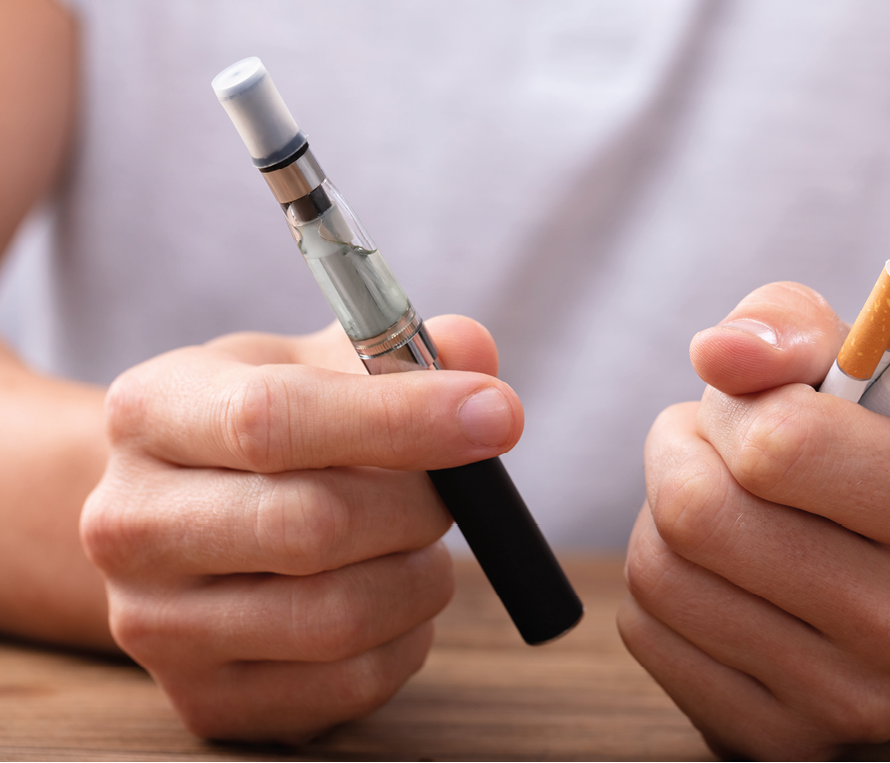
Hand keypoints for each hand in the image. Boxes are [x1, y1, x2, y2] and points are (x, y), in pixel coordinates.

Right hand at [80, 316, 522, 741]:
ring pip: (339, 617)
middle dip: (419, 506)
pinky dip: (407, 638)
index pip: (273, 419)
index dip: (403, 417)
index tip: (499, 414)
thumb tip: (474, 352)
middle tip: (452, 490)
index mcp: (151, 412)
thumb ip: (395, 352)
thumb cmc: (264, 433)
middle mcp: (129, 524)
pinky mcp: (206, 701)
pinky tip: (392, 596)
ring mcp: (156, 626)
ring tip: (417, 542)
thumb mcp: (310, 365)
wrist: (180, 526)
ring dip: (420, 576)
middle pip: (312, 526)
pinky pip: (351, 684)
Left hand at [618, 283, 889, 758]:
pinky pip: (648, 636)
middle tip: (714, 447)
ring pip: (658, 577)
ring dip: (662, 518)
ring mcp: (856, 703)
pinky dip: (662, 587)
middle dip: (680, 455)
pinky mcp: (786, 741)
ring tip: (723, 506)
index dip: (734, 407)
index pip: (776, 446)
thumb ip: (787, 324)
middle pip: (696, 517)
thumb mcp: (868, 364)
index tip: (753, 407)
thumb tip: (716, 352)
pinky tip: (720, 573)